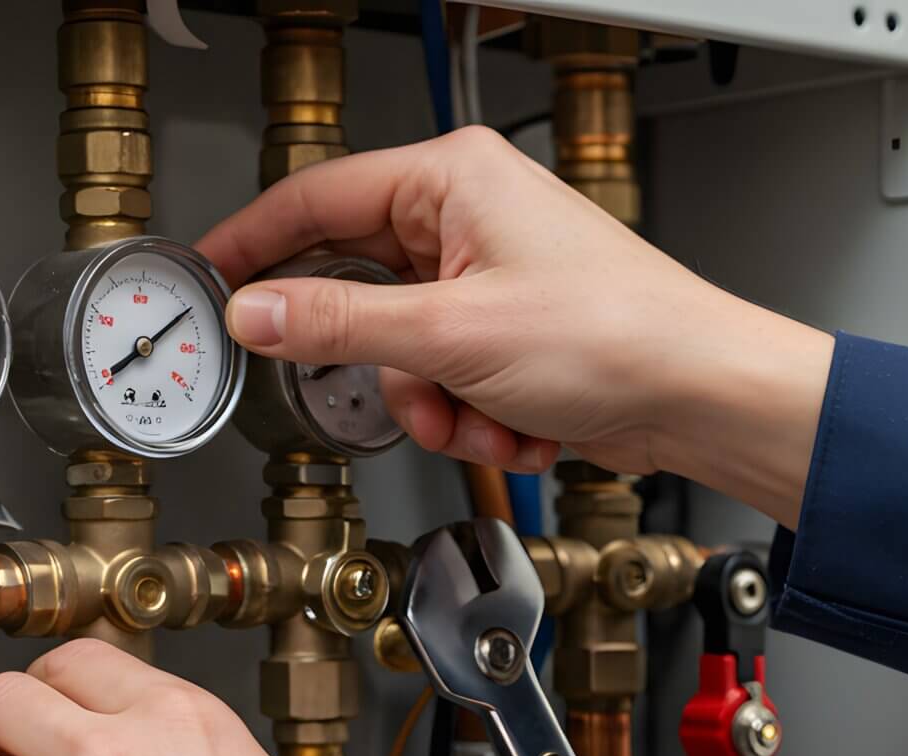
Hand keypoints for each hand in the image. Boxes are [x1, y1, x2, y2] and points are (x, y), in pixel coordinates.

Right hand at [198, 126, 834, 525]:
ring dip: (439, 405)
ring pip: (403, 353)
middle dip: (389, 366)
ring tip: (489, 414)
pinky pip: (447, 381)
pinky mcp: (509, 334)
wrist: (699, 396)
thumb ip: (337, 327)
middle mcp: (468, 217)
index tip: (208, 282)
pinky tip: (521, 423)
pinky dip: (475, 416)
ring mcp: (490, 278)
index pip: (317, 198)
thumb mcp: (450, 335)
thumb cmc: (616, 336)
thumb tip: (255, 315)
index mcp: (453, 180)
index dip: (254, 245)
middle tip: (391, 385)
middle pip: (361, 292)